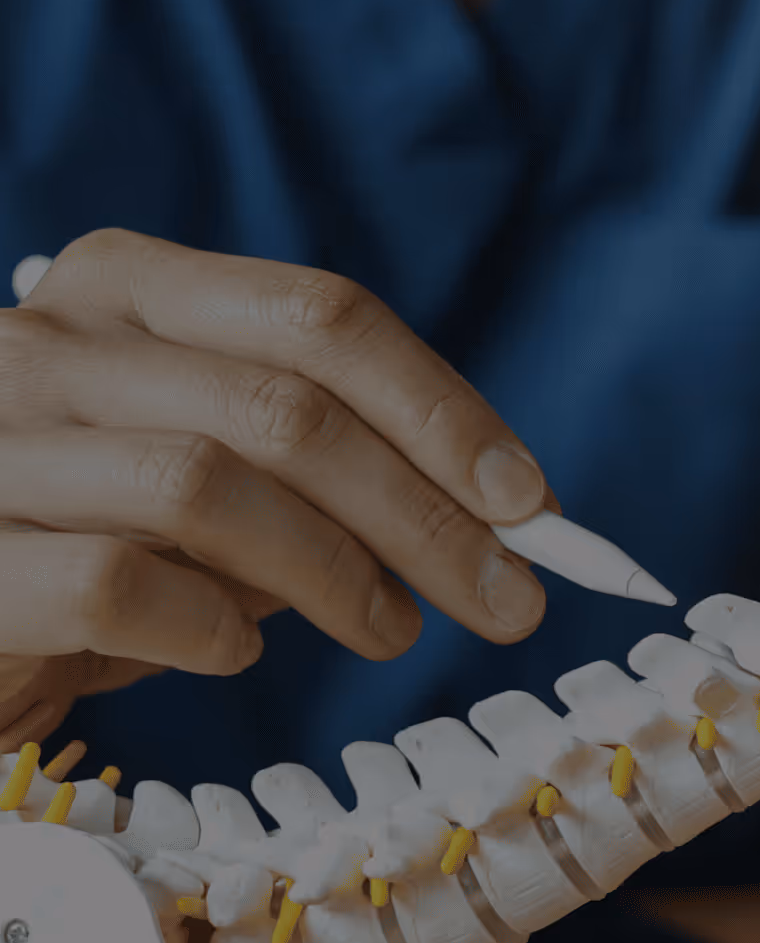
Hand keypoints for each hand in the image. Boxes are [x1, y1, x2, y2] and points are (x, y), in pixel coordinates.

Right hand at [0, 229, 552, 745]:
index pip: (322, 317)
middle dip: (424, 513)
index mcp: (126, 289)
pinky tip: (235, 653)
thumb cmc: (87, 532)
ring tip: (391, 631)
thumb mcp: (208, 476)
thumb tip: (489, 512)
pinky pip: (116, 582)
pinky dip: (207, 625)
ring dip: (335, 574)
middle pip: (287, 406)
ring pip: (209, 485)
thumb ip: (318, 474)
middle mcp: (49, 340)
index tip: (528, 501)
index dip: (443, 409)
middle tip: (506, 598)